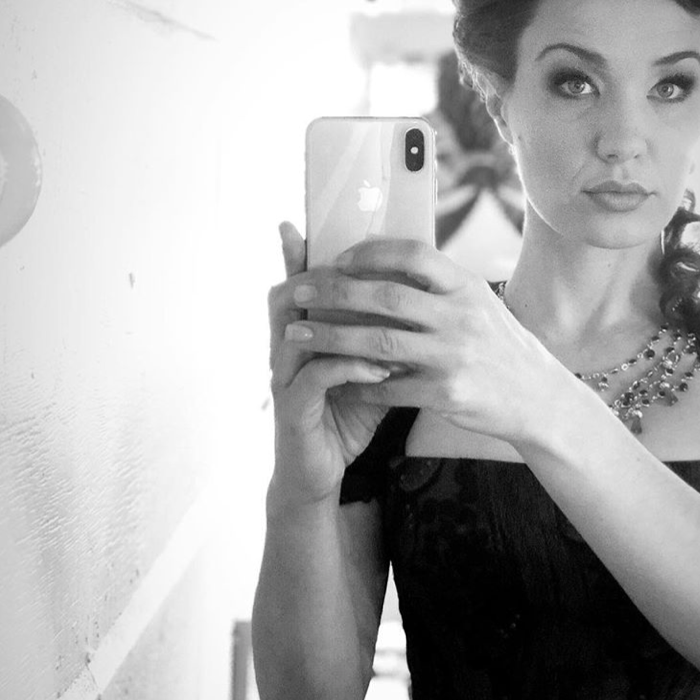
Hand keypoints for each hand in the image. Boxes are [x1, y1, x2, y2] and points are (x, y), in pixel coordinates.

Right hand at [269, 222, 392, 504]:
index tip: (297, 224)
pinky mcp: (293, 409)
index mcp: (301, 337)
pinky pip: (317, 376)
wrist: (320, 475)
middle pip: (285, 298)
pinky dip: (350, 368)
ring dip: (341, 323)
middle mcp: (285, 352)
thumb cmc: (344, 420)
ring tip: (379, 320)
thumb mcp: (366, 373)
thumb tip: (414, 306)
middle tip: (353, 268)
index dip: (293, 256)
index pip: (296, 286)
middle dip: (317, 278)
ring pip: (299, 333)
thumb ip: (379, 339)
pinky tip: (380, 370)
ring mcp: (285, 380)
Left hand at [284, 237, 556, 445]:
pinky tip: (331, 379)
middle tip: (298, 291)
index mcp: (466, 286)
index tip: (336, 259)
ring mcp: (453, 356)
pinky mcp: (446, 393)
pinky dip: (356, 382)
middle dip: (334, 292)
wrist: (538, 398)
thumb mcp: (478, 304)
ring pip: (378, 342)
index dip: (370, 253)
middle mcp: (460, 316)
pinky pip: (389, 387)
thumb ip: (438, 285)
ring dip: (331, 336)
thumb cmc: (498, 347)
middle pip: (386, 296)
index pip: (413, 254)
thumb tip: (385, 257)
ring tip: (298, 333)